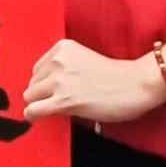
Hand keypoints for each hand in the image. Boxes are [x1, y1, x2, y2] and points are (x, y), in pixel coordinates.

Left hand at [22, 37, 165, 126]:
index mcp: (62, 48)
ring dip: (39, 104)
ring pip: (30, 96)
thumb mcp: (83, 60)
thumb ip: (64, 67)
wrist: (136, 84)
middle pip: (32, 82)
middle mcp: (58, 61)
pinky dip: (32, 115)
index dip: (45, 82)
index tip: (55, 90)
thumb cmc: (116, 76)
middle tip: (57, 102)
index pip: (38, 68)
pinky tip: (37, 118)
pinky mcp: (63, 100)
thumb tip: (44, 87)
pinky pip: (33, 110)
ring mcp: (59, 80)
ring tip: (54, 109)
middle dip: (42, 93)